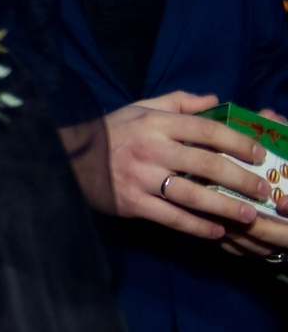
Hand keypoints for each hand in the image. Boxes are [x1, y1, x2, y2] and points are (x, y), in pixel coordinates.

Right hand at [95, 90, 287, 254]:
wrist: (67, 158)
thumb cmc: (110, 132)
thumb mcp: (140, 108)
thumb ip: (178, 102)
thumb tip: (214, 99)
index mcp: (156, 123)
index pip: (206, 130)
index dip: (238, 142)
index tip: (259, 154)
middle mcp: (151, 149)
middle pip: (207, 165)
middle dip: (241, 179)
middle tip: (263, 190)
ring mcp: (141, 178)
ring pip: (194, 195)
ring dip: (226, 208)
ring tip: (248, 216)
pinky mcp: (133, 202)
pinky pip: (172, 217)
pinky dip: (197, 227)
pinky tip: (216, 232)